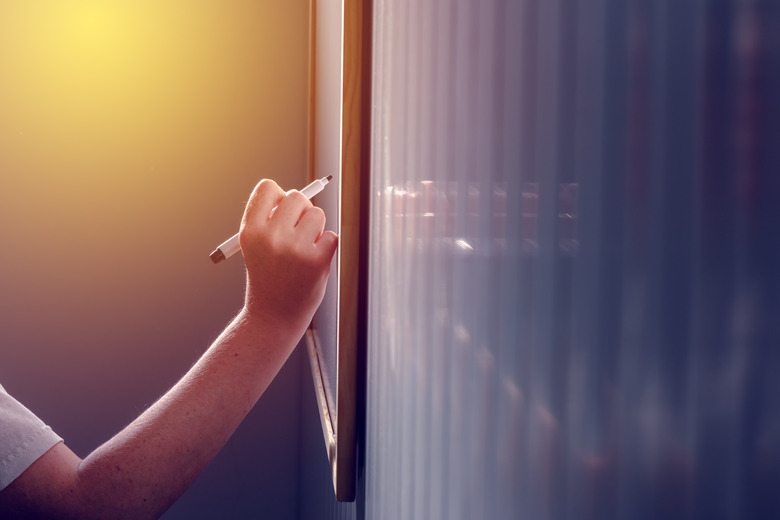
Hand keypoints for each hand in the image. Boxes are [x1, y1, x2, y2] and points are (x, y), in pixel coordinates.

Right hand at [238, 179, 337, 337]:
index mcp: (250, 230)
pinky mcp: (316, 261)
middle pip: (296, 196)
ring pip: (317, 214)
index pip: (268, 187)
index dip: (278, 197)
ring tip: (303, 249)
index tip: (280, 212)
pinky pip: (331, 236)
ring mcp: (294, 249)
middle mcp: (270, 237)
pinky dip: (326, 246)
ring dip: (315, 228)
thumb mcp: (256, 246)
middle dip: (301, 210)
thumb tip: (300, 195)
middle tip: (297, 230)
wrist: (273, 317)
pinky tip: (312, 262)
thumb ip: (271, 219)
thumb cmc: (268, 276)